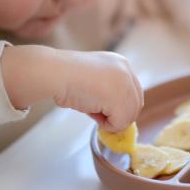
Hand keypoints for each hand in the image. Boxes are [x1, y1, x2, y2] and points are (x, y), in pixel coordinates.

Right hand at [1, 46, 142, 131]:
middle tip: (99, 114)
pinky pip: (120, 123)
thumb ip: (110, 92)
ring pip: (129, 116)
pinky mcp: (119, 99)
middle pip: (135, 105)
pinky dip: (106, 125)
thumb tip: (118, 116)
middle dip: (118, 115)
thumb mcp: (95, 80)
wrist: (54, 73)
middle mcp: (127, 71)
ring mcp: (125, 84)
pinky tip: (92, 113)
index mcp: (121, 64)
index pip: (134, 93)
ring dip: (111, 120)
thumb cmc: (67, 77)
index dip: (121, 106)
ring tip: (92, 110)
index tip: (106, 111)